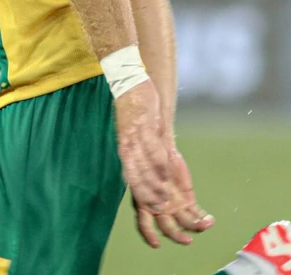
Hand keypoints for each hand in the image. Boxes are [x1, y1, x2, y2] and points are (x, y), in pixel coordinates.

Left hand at [113, 81, 170, 214]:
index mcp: (124, 149)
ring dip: (155, 182)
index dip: (141, 192)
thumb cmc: (133, 109)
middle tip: (161, 207)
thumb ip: (139, 150)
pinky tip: (167, 172)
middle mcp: (126, 145)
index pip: (131, 176)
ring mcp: (134, 137)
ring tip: (165, 196)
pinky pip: (152, 148)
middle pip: (136, 175)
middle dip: (148, 193)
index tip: (152, 206)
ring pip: (144, 165)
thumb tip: (149, 168)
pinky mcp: (143, 126)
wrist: (129, 83)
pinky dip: (159, 162)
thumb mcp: (132, 132)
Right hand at [134, 146, 214, 247]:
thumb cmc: (146, 159)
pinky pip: (196, 214)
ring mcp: (174, 205)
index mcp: (145, 203)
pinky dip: (203, 219)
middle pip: (167, 227)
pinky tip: (209, 220)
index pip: (144, 223)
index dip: (149, 235)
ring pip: (185, 222)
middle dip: (177, 235)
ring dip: (195, 226)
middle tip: (187, 240)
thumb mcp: (141, 171)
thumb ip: (149, 188)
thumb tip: (159, 204)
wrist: (160, 148)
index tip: (156, 243)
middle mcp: (160, 208)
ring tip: (205, 224)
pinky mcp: (187, 200)